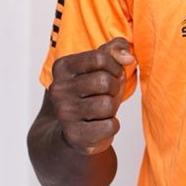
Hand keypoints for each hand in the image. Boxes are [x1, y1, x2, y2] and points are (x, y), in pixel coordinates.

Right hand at [48, 37, 134, 155]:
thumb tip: (128, 57)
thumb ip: (116, 49)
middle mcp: (57, 89)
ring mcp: (64, 114)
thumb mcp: (104, 65)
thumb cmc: (93, 91)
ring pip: (107, 105)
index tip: (111, 73)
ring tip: (102, 109)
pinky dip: (112, 125)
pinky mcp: (74, 136)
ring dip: (113, 107)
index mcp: (63, 66)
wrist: (74, 128)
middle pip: (104, 81)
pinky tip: (100, 124)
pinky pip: (109, 126)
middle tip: (107, 93)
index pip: (100, 57)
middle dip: (114, 87)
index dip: (114, 66)